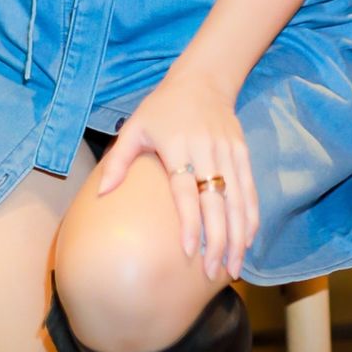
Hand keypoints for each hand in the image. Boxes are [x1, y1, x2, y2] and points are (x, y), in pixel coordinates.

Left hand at [95, 70, 259, 281]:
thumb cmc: (163, 107)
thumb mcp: (135, 126)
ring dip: (238, 234)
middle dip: (219, 239)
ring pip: (237, 199)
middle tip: (216, 272)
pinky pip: (249, 188)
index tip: (190, 251)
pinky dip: (250, 215)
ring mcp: (228, 151)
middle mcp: (206, 150)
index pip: (185, 190)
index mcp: (178, 146)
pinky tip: (248, 239)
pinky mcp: (242, 151)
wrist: (203, 79)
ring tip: (235, 265)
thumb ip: (119, 160)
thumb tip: (101, 193)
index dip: (189, 222)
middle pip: (216, 200)